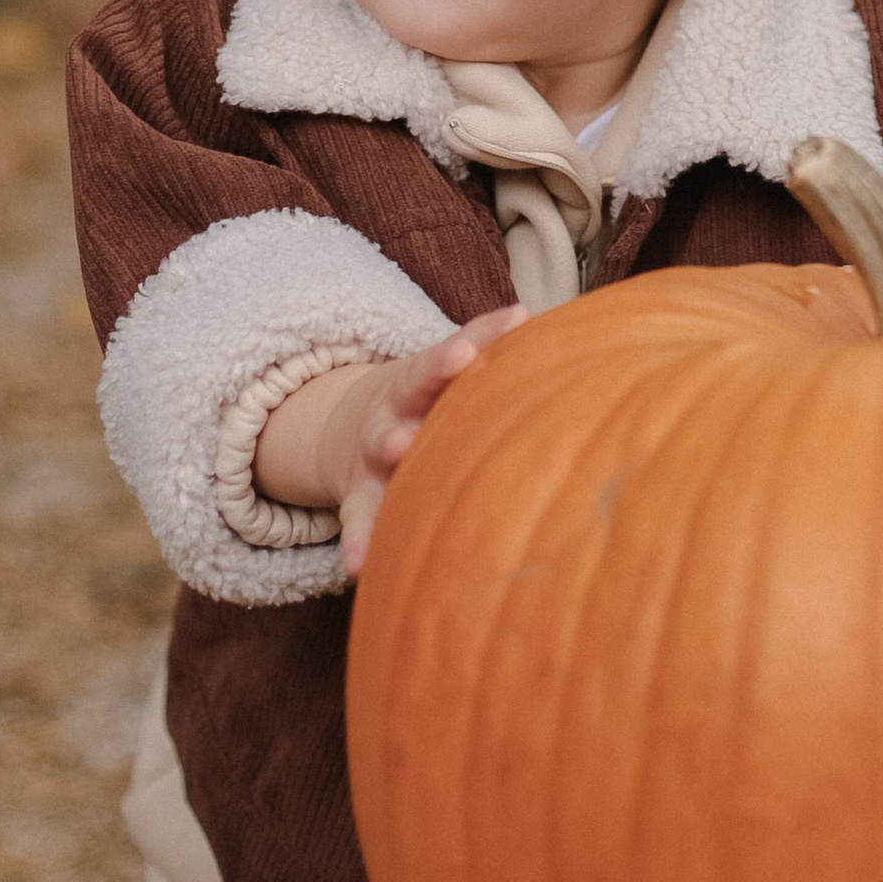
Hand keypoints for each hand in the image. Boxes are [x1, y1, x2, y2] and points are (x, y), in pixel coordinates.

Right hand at [254, 306, 526, 576]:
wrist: (358, 425)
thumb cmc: (425, 394)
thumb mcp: (439, 365)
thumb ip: (477, 340)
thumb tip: (524, 312)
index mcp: (412, 388)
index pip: (428, 371)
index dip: (445, 362)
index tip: (462, 355)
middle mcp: (386, 425)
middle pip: (389, 428)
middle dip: (398, 435)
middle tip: (404, 441)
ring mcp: (368, 468)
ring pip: (370, 483)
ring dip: (378, 495)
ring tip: (380, 510)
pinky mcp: (360, 505)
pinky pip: (359, 527)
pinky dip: (359, 546)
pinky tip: (358, 568)